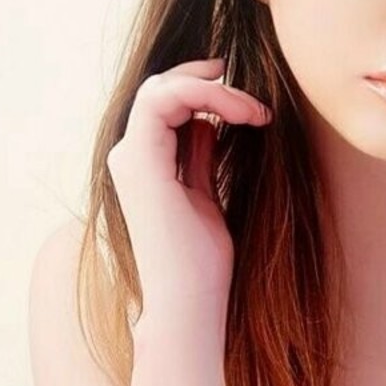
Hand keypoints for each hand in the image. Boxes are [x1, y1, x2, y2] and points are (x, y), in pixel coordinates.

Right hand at [106, 57, 270, 316]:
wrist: (191, 300)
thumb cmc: (202, 261)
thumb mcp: (206, 195)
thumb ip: (200, 158)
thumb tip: (208, 124)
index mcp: (144, 164)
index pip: (165, 103)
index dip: (204, 91)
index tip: (248, 103)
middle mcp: (129, 156)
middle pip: (162, 89)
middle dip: (211, 84)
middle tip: (255, 103)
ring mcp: (130, 158)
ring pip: (163, 88)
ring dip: (217, 91)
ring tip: (256, 112)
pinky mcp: (141, 162)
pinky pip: (166, 100)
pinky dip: (209, 97)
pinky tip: (243, 116)